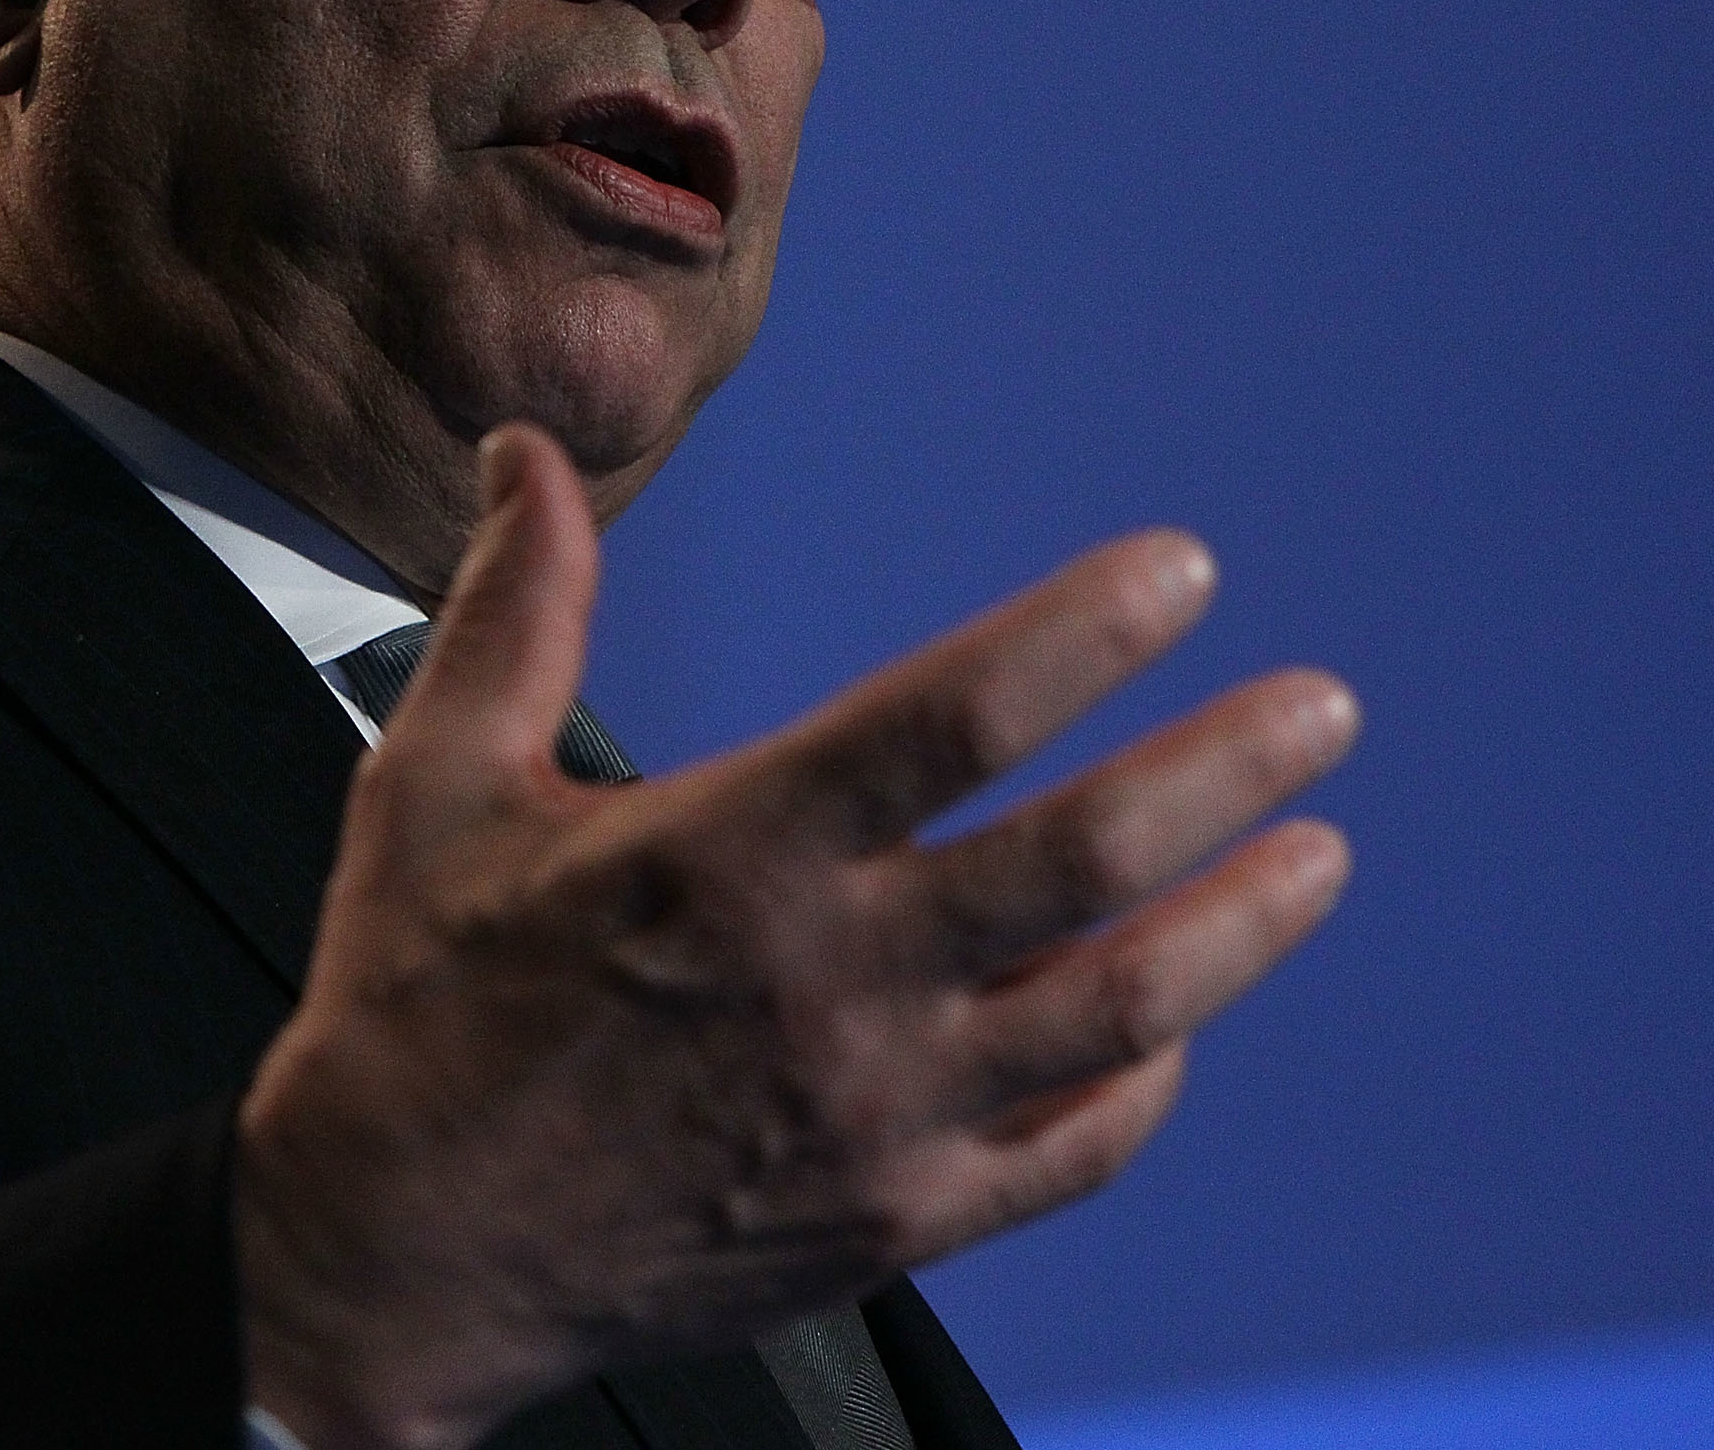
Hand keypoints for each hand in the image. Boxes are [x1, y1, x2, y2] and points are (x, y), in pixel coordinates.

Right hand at [236, 425, 1355, 1449]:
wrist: (390, 1260)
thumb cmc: (413, 1013)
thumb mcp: (436, 784)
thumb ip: (511, 607)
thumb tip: (520, 453)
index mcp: (727, 856)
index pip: (957, 713)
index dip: (1091, 629)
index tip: (1182, 572)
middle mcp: (826, 985)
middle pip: (1086, 857)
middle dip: (1228, 768)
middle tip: (1322, 711)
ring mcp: (874, 1119)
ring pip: (1122, 1011)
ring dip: (1241, 925)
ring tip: (1318, 856)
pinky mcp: (890, 1225)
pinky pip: (1070, 1155)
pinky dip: (1144, 1083)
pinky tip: (1178, 1031)